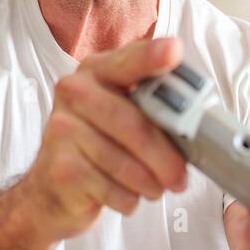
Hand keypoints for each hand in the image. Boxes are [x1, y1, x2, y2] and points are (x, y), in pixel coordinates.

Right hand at [22, 35, 189, 241]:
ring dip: (149, 183)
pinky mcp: (59, 167)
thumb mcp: (124, 116)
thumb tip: (197, 121)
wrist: (52, 189)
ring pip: (123, 162)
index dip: (152, 57)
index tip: (174, 50)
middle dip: (164, 156)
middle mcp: (74, 92)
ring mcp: (62, 128)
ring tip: (153, 188)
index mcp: (97, 71)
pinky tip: (126, 196)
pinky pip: (110, 188)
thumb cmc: (101, 145)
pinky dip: (128, 199)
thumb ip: (154, 108)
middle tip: (181, 177)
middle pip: (132, 123)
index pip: (128, 61)